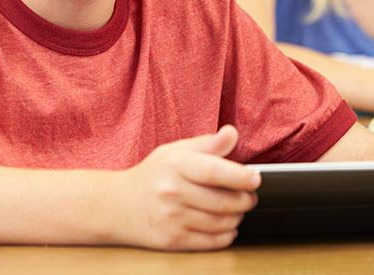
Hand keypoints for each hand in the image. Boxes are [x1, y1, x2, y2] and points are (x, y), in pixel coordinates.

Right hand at [120, 125, 259, 249]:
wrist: (118, 205)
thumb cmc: (153, 175)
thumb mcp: (176, 151)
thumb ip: (208, 144)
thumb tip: (232, 133)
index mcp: (174, 165)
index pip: (214, 172)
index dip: (240, 177)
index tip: (255, 178)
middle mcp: (171, 192)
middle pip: (222, 201)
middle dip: (245, 200)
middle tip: (250, 196)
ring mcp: (171, 218)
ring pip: (220, 223)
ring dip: (237, 217)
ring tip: (238, 209)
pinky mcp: (172, 240)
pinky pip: (210, 242)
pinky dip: (226, 235)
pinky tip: (227, 226)